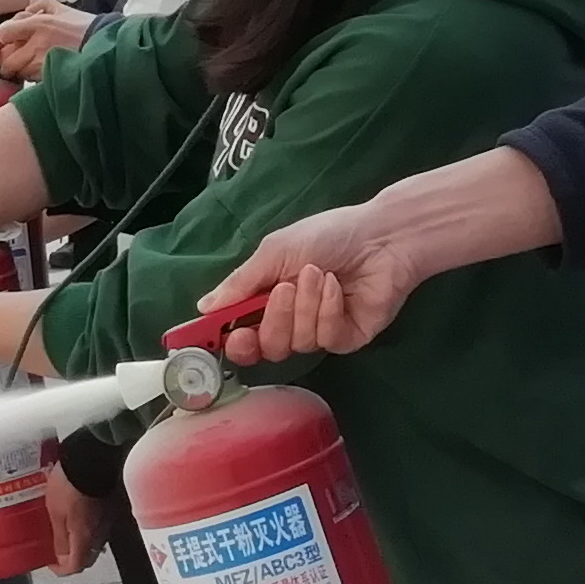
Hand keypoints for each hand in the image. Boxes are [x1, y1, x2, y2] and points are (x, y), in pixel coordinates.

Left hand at [0, 0, 88, 78]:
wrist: (106, 48)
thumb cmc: (86, 29)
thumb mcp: (62, 8)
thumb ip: (40, 5)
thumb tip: (24, 13)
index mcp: (39, 24)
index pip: (4, 32)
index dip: (5, 36)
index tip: (10, 38)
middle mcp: (38, 44)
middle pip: (7, 60)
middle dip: (10, 60)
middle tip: (18, 57)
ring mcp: (43, 64)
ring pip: (19, 73)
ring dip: (22, 70)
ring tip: (35, 64)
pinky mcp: (50, 78)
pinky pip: (33, 82)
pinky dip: (34, 78)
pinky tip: (44, 71)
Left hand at [41, 463, 103, 575]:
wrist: (93, 456)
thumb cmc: (70, 484)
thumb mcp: (56, 511)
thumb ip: (60, 538)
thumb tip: (61, 560)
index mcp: (85, 538)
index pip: (75, 567)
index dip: (60, 569)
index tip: (50, 562)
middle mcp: (101, 534)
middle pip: (87, 557)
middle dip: (71, 557)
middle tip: (55, 547)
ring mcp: (109, 520)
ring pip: (94, 541)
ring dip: (80, 541)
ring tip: (64, 529)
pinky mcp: (113, 507)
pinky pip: (100, 525)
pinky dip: (87, 526)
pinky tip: (77, 514)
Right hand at [199, 206, 426, 360]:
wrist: (381, 237)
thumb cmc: (327, 235)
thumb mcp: (275, 252)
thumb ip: (240, 283)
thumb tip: (203, 307)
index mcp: (266, 298)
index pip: (239, 332)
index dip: (226, 340)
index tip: (218, 338)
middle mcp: (289, 320)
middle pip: (265, 347)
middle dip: (272, 319)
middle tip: (282, 290)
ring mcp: (317, 332)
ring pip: (295, 343)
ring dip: (305, 305)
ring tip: (319, 274)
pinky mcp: (344, 340)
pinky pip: (324, 338)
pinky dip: (328, 310)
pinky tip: (337, 288)